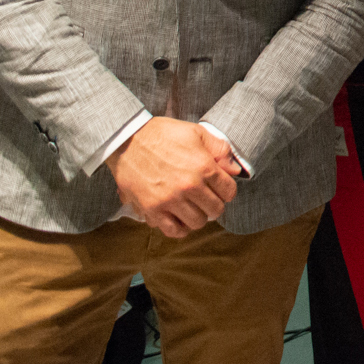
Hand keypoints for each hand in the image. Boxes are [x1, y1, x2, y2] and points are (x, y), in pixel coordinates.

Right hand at [107, 117, 241, 237]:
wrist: (127, 139)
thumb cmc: (163, 134)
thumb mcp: (197, 132)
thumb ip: (220, 150)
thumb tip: (236, 170)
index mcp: (203, 167)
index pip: (229, 192)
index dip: (227, 190)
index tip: (220, 187)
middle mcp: (188, 186)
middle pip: (215, 210)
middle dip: (214, 204)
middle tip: (206, 197)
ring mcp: (169, 200)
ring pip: (197, 222)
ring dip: (198, 216)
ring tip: (192, 206)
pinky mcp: (151, 210)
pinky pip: (172, 230)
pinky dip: (179, 228)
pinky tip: (179, 218)